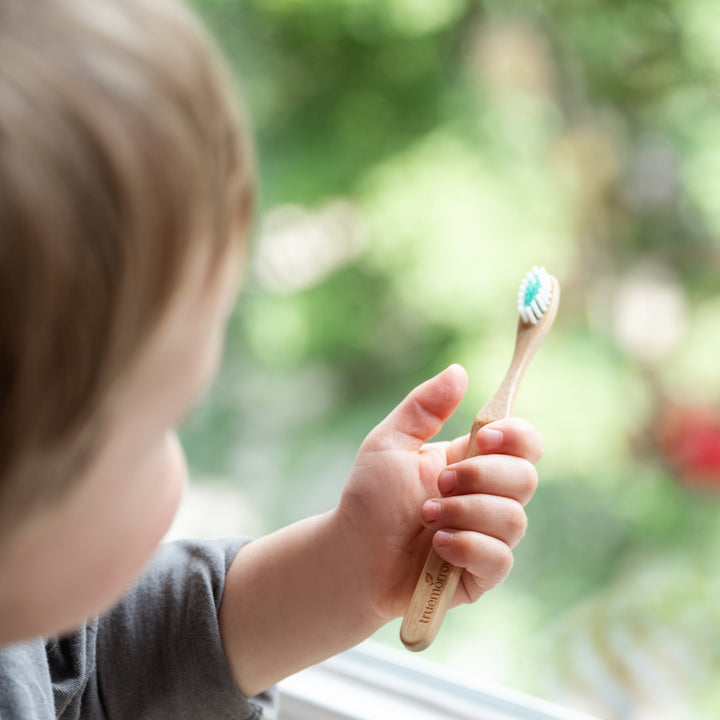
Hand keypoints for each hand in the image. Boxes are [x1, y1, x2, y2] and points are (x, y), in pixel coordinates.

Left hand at [336, 364, 542, 620]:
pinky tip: (438, 547)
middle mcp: (487, 497)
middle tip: (439, 484)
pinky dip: (466, 547)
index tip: (481, 439)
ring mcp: (487, 536)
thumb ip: (423, 407)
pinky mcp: (481, 573)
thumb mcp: (389, 443)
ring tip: (427, 518)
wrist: (351, 556)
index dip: (514, 436)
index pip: (523, 443)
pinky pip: (500, 558)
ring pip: (513, 519)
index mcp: (471, 462)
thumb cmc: (369, 499)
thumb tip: (459, 371)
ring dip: (464, 513)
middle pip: (526, 477)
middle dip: (479, 477)